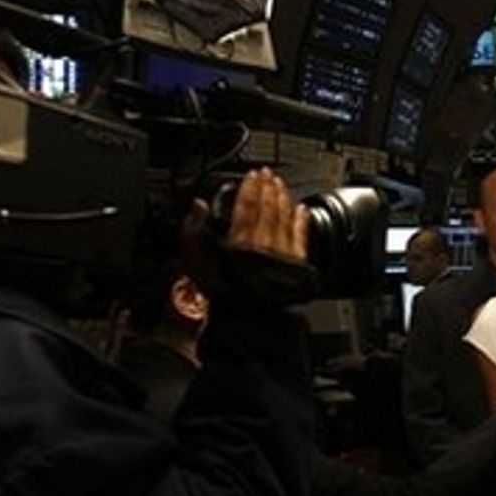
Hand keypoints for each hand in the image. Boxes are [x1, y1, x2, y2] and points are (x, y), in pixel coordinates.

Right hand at [181, 169, 313, 304]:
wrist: (249, 321)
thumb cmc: (222, 296)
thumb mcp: (195, 264)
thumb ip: (193, 232)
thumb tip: (198, 206)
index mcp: (238, 241)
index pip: (246, 206)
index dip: (250, 188)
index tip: (252, 175)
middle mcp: (262, 243)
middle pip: (267, 208)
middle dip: (268, 188)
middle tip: (269, 174)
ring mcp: (282, 253)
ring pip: (284, 218)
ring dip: (283, 198)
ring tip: (282, 186)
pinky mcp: (297, 264)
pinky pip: (301, 236)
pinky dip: (301, 221)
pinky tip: (301, 210)